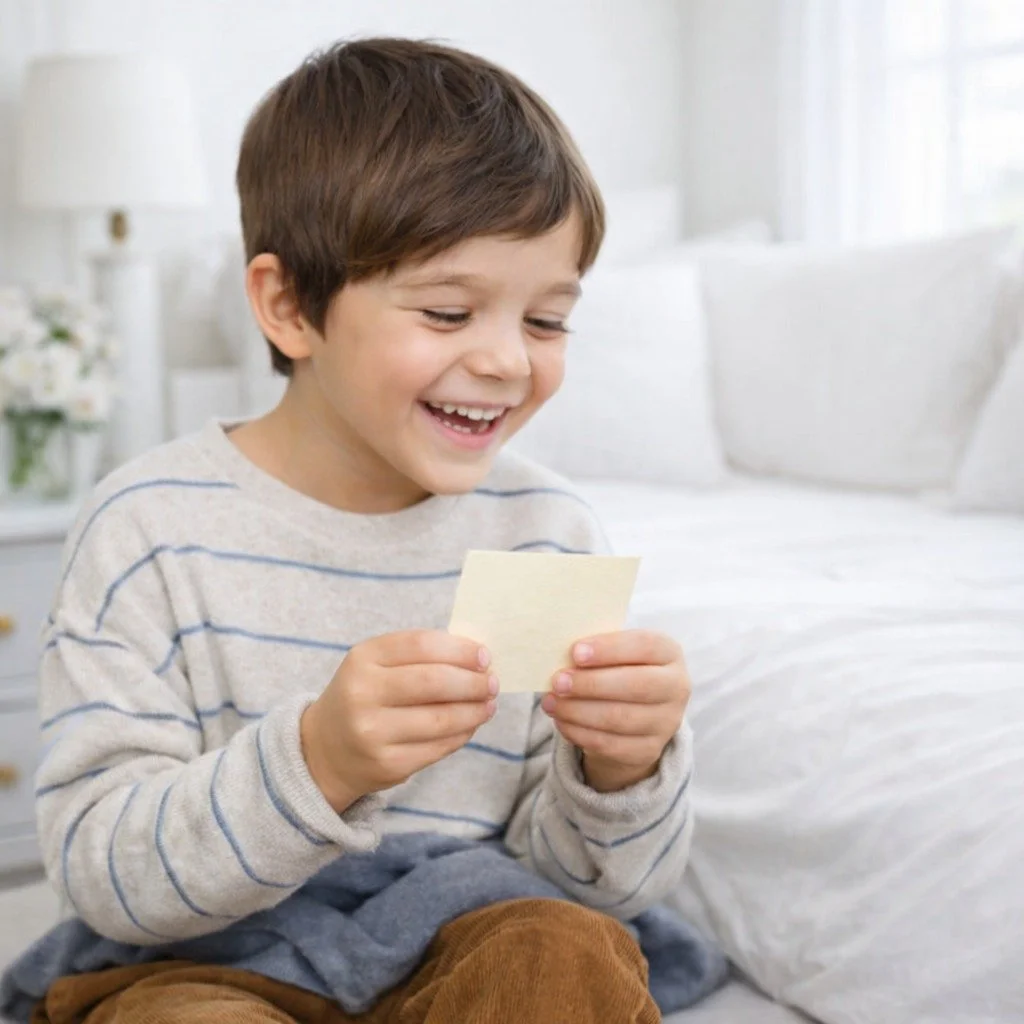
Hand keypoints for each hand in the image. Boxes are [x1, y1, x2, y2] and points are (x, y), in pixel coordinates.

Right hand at [300, 630, 496, 811]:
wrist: (324, 751)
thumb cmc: (364, 697)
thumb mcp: (376, 665)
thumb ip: (420, 656)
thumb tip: (478, 658)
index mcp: (363, 659)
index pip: (422, 645)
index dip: (460, 649)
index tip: (484, 655)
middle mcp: (363, 694)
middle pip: (434, 681)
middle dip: (473, 681)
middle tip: (492, 682)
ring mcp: (373, 732)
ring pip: (442, 719)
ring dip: (474, 711)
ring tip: (488, 704)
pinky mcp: (387, 764)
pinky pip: (438, 747)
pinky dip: (462, 734)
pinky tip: (470, 725)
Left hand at [540, 630, 689, 792]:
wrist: (635, 713)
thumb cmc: (618, 669)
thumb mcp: (615, 653)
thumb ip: (596, 650)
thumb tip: (560, 654)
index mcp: (669, 653)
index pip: (645, 646)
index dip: (610, 649)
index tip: (575, 652)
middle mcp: (676, 687)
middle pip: (636, 685)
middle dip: (592, 684)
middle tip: (558, 681)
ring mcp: (666, 722)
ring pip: (620, 718)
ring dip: (578, 710)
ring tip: (551, 702)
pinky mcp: (649, 751)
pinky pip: (611, 744)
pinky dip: (580, 732)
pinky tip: (561, 720)